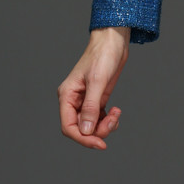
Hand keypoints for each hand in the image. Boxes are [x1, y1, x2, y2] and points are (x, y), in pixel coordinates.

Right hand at [58, 24, 129, 147]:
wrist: (114, 40)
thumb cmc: (102, 55)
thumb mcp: (97, 81)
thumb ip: (91, 107)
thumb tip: (85, 131)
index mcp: (67, 96)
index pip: (69, 126)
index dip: (83, 138)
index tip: (100, 143)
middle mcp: (74, 100)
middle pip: (81, 129)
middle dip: (97, 131)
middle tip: (113, 122)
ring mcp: (86, 101)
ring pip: (91, 126)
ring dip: (105, 126)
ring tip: (116, 114)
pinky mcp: (97, 99)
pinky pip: (99, 119)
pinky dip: (109, 120)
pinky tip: (116, 111)